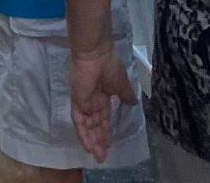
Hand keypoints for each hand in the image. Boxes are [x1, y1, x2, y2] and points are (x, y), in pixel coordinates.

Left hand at [69, 47, 136, 163]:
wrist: (96, 53)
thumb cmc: (109, 65)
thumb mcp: (122, 84)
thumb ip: (126, 96)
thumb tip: (133, 103)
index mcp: (102, 96)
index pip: (103, 118)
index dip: (105, 132)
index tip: (109, 145)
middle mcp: (91, 100)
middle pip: (95, 125)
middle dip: (98, 141)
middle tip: (102, 157)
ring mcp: (83, 101)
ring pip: (86, 126)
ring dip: (91, 140)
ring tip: (97, 155)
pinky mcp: (77, 100)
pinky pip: (79, 121)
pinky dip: (83, 133)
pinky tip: (88, 145)